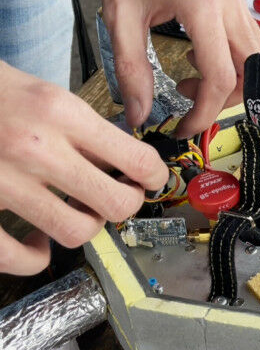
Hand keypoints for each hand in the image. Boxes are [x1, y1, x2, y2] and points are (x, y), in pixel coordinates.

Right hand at [0, 63, 167, 274]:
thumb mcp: (45, 92)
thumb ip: (84, 128)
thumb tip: (122, 161)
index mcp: (59, 113)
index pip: (136, 159)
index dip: (154, 175)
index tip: (151, 178)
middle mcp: (35, 149)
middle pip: (116, 203)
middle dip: (126, 203)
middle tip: (118, 196)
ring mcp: (2, 182)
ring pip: (75, 231)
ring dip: (84, 226)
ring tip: (77, 212)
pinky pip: (14, 256)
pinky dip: (33, 257)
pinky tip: (36, 242)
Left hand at [89, 0, 259, 137]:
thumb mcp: (119, 15)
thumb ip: (131, 69)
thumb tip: (140, 112)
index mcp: (202, 5)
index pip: (221, 76)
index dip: (205, 112)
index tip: (184, 128)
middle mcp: (229, 3)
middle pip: (253, 72)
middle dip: (226, 101)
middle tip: (190, 109)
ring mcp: (236, 0)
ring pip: (259, 59)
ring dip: (233, 83)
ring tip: (192, 85)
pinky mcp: (233, 0)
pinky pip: (249, 42)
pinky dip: (232, 63)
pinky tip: (197, 59)